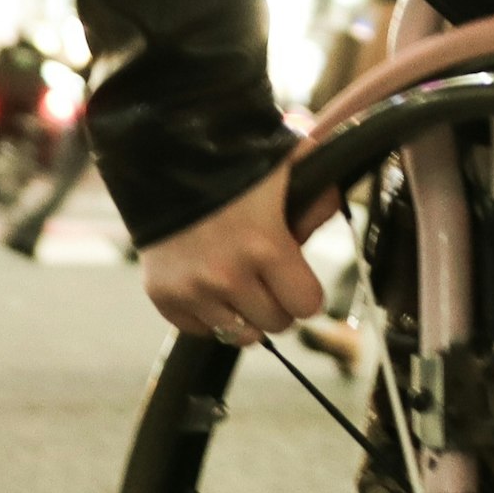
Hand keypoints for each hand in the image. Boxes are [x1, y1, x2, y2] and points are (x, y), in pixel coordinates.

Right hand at [141, 156, 330, 345]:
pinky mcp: (162, 295)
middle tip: (269, 279)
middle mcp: (227, 275)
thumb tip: (332, 214)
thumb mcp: (283, 170)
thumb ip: (316, 197)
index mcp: (264, 246)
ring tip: (239, 284)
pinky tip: (210, 286)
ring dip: (244, 314)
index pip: (306, 305)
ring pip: (238, 334)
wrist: (161, 157)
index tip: (300, 282)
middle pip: (274, 324)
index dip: (306, 293)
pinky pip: (200, 329)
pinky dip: (208, 314)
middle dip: (278, 303)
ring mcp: (191, 289)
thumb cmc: (228, 161)